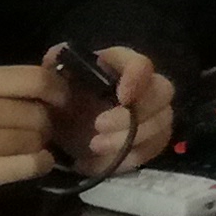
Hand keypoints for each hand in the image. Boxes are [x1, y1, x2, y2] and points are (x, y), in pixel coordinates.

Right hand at [0, 65, 62, 215]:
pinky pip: (29, 165)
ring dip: (40, 145)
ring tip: (28, 148)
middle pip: (39, 112)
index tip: (62, 100)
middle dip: (46, 123)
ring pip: (36, 139)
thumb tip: (38, 88)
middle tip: (37, 131)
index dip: (58, 90)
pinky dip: (40, 165)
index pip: (35, 78)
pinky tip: (35, 164)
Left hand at [57, 47, 174, 177]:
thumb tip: (56, 56)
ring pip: (163, 122)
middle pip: (163, 92)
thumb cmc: (61, 102)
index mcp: (121, 65)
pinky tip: (103, 158)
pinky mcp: (151, 141)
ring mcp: (153, 114)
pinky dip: (130, 156)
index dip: (137, 78)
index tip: (122, 96)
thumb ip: (54, 66)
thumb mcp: (51, 82)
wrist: (62, 133)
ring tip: (95, 145)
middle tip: (99, 126)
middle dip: (134, 113)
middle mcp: (146, 86)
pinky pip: (154, 149)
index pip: (142, 64)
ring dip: (129, 138)